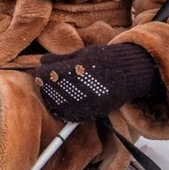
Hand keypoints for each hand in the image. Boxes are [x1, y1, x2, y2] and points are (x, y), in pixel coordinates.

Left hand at [34, 43, 160, 122]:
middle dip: (45, 86)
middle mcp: (82, 86)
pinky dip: (63, 111)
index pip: (50, 75)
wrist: (129, 73)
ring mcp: (88, 101)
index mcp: (78, 69)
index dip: (41, 74)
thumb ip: (61, 59)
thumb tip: (42, 61)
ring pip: (59, 105)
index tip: (39, 72)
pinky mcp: (93, 112)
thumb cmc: (105, 59)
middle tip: (41, 82)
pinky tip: (61, 104)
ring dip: (52, 99)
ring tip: (50, 93)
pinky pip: (72, 116)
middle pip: (52, 91)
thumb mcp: (82, 53)